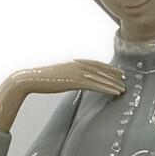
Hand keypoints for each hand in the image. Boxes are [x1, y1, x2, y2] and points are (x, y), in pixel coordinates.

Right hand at [0, 59, 124, 130]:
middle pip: (100, 68)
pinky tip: (116, 92)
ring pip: (100, 76)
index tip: (116, 72)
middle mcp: (76, 64)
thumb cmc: (40, 80)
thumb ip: (65, 77)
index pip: (94, 63)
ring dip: (113, 82)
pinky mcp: (74, 80)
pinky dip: (107, 88)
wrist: (29, 79)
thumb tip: (70, 81)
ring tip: (124, 88)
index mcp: (72, 63)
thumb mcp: (56, 77)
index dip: (107, 68)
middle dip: (113, 74)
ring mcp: (76, 72)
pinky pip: (95, 84)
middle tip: (125, 79)